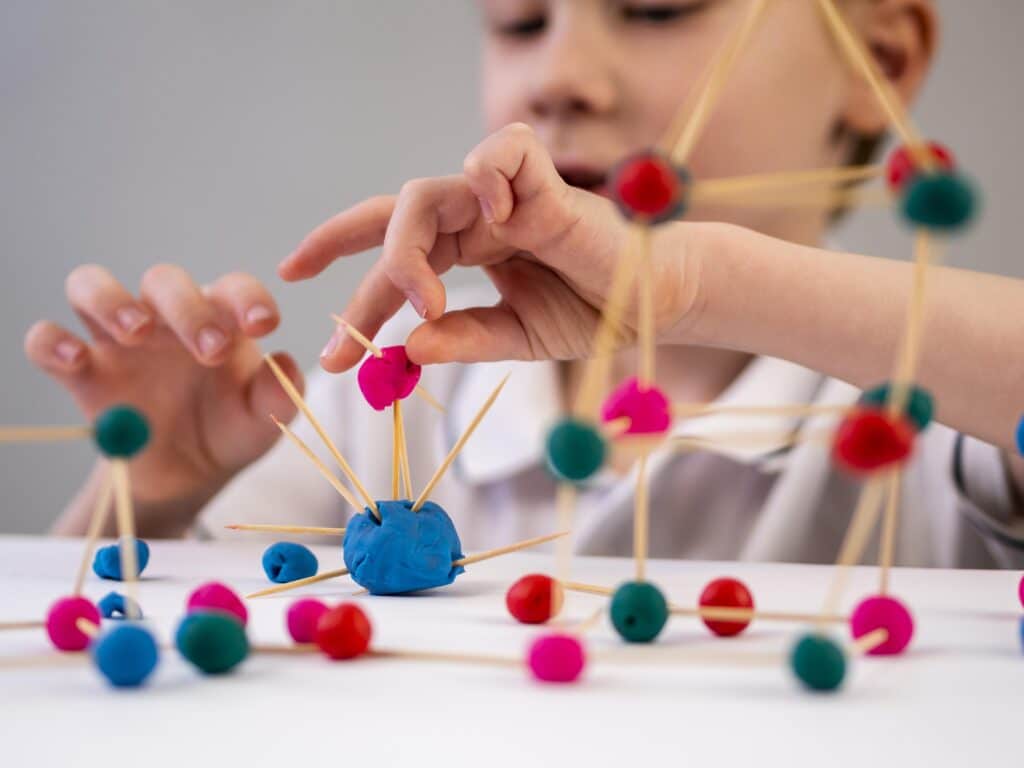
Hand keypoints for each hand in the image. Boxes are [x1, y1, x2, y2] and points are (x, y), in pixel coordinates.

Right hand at [25, 265, 302, 534]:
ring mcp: (117, 339)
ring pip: (91, 285)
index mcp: (219, 318)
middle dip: (187, 308)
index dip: (248, 299)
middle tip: (211, 350)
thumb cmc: (230, 430)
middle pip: (163, 281)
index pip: (231, 289)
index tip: (264, 325)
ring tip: (137, 332)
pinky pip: (47, 341)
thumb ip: (277, 394)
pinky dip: (53, 342)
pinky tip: (77, 361)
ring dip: (112, 301)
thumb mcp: (263, 421)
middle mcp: (165, 317)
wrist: (188, 474)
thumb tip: (287, 363)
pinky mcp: (81, 371)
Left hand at [279, 123, 706, 371]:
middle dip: (346, 256)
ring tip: (424, 297)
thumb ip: (463, 340)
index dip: (346, 269)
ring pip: (426, 191)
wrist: (654, 304)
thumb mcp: (515, 337)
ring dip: (407, 248)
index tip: (314, 316)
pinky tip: (496, 222)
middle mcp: (476, 218)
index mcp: (465, 250)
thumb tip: (406, 348)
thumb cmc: (590, 311)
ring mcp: (506, 197)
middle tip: (323, 311)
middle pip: (393, 218)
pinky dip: (487, 177)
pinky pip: (501, 152)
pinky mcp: (545, 182)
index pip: (391, 247)